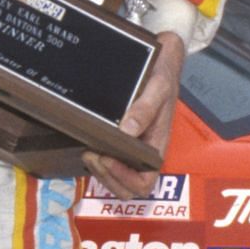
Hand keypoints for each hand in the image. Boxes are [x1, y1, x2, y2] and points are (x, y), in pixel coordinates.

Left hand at [83, 31, 184, 198]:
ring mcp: (132, 147)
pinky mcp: (120, 137)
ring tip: (87, 151)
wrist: (161, 60)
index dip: (123, 178)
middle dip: (107, 177)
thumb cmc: (163, 76)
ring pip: (116, 178)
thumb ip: (145, 109)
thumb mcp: (159, 88)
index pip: (144, 183)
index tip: (106, 158)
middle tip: (91, 154)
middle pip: (128, 188)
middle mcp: (144, 151)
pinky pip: (109, 160)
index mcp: (157, 146)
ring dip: (100, 172)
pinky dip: (97, 161)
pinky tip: (87, 144)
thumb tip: (126, 131)